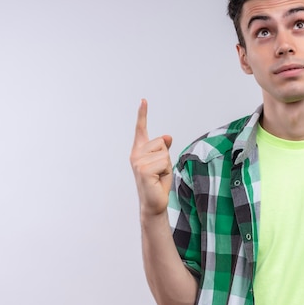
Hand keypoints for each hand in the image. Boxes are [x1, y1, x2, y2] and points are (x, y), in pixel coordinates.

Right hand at [130, 99, 173, 217]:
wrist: (154, 204)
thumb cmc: (158, 183)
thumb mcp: (163, 162)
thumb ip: (163, 148)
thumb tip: (167, 136)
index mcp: (139, 151)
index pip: (141, 129)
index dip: (142, 114)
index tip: (144, 100)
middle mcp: (136, 154)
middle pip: (161, 142)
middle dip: (166, 157)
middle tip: (159, 172)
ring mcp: (138, 162)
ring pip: (164, 153)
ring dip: (166, 166)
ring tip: (158, 177)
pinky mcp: (143, 170)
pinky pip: (164, 162)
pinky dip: (166, 172)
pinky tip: (157, 180)